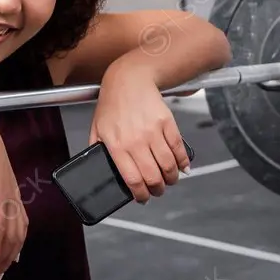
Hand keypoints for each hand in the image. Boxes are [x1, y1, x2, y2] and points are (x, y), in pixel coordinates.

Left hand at [89, 60, 190, 203]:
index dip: (140, 194)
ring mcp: (153, 132)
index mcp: (116, 145)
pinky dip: (182, 162)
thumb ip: (96, 150)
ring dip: (171, 179)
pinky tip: (181, 167)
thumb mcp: (96, 128)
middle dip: (157, 190)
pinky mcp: (167, 123)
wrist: (129, 80)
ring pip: (168, 166)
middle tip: (157, 191)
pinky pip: (178, 148)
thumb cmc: (112, 104)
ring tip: (168, 181)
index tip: (142, 198)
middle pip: (153, 177)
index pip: (132, 179)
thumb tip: (99, 169)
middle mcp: (136, 141)